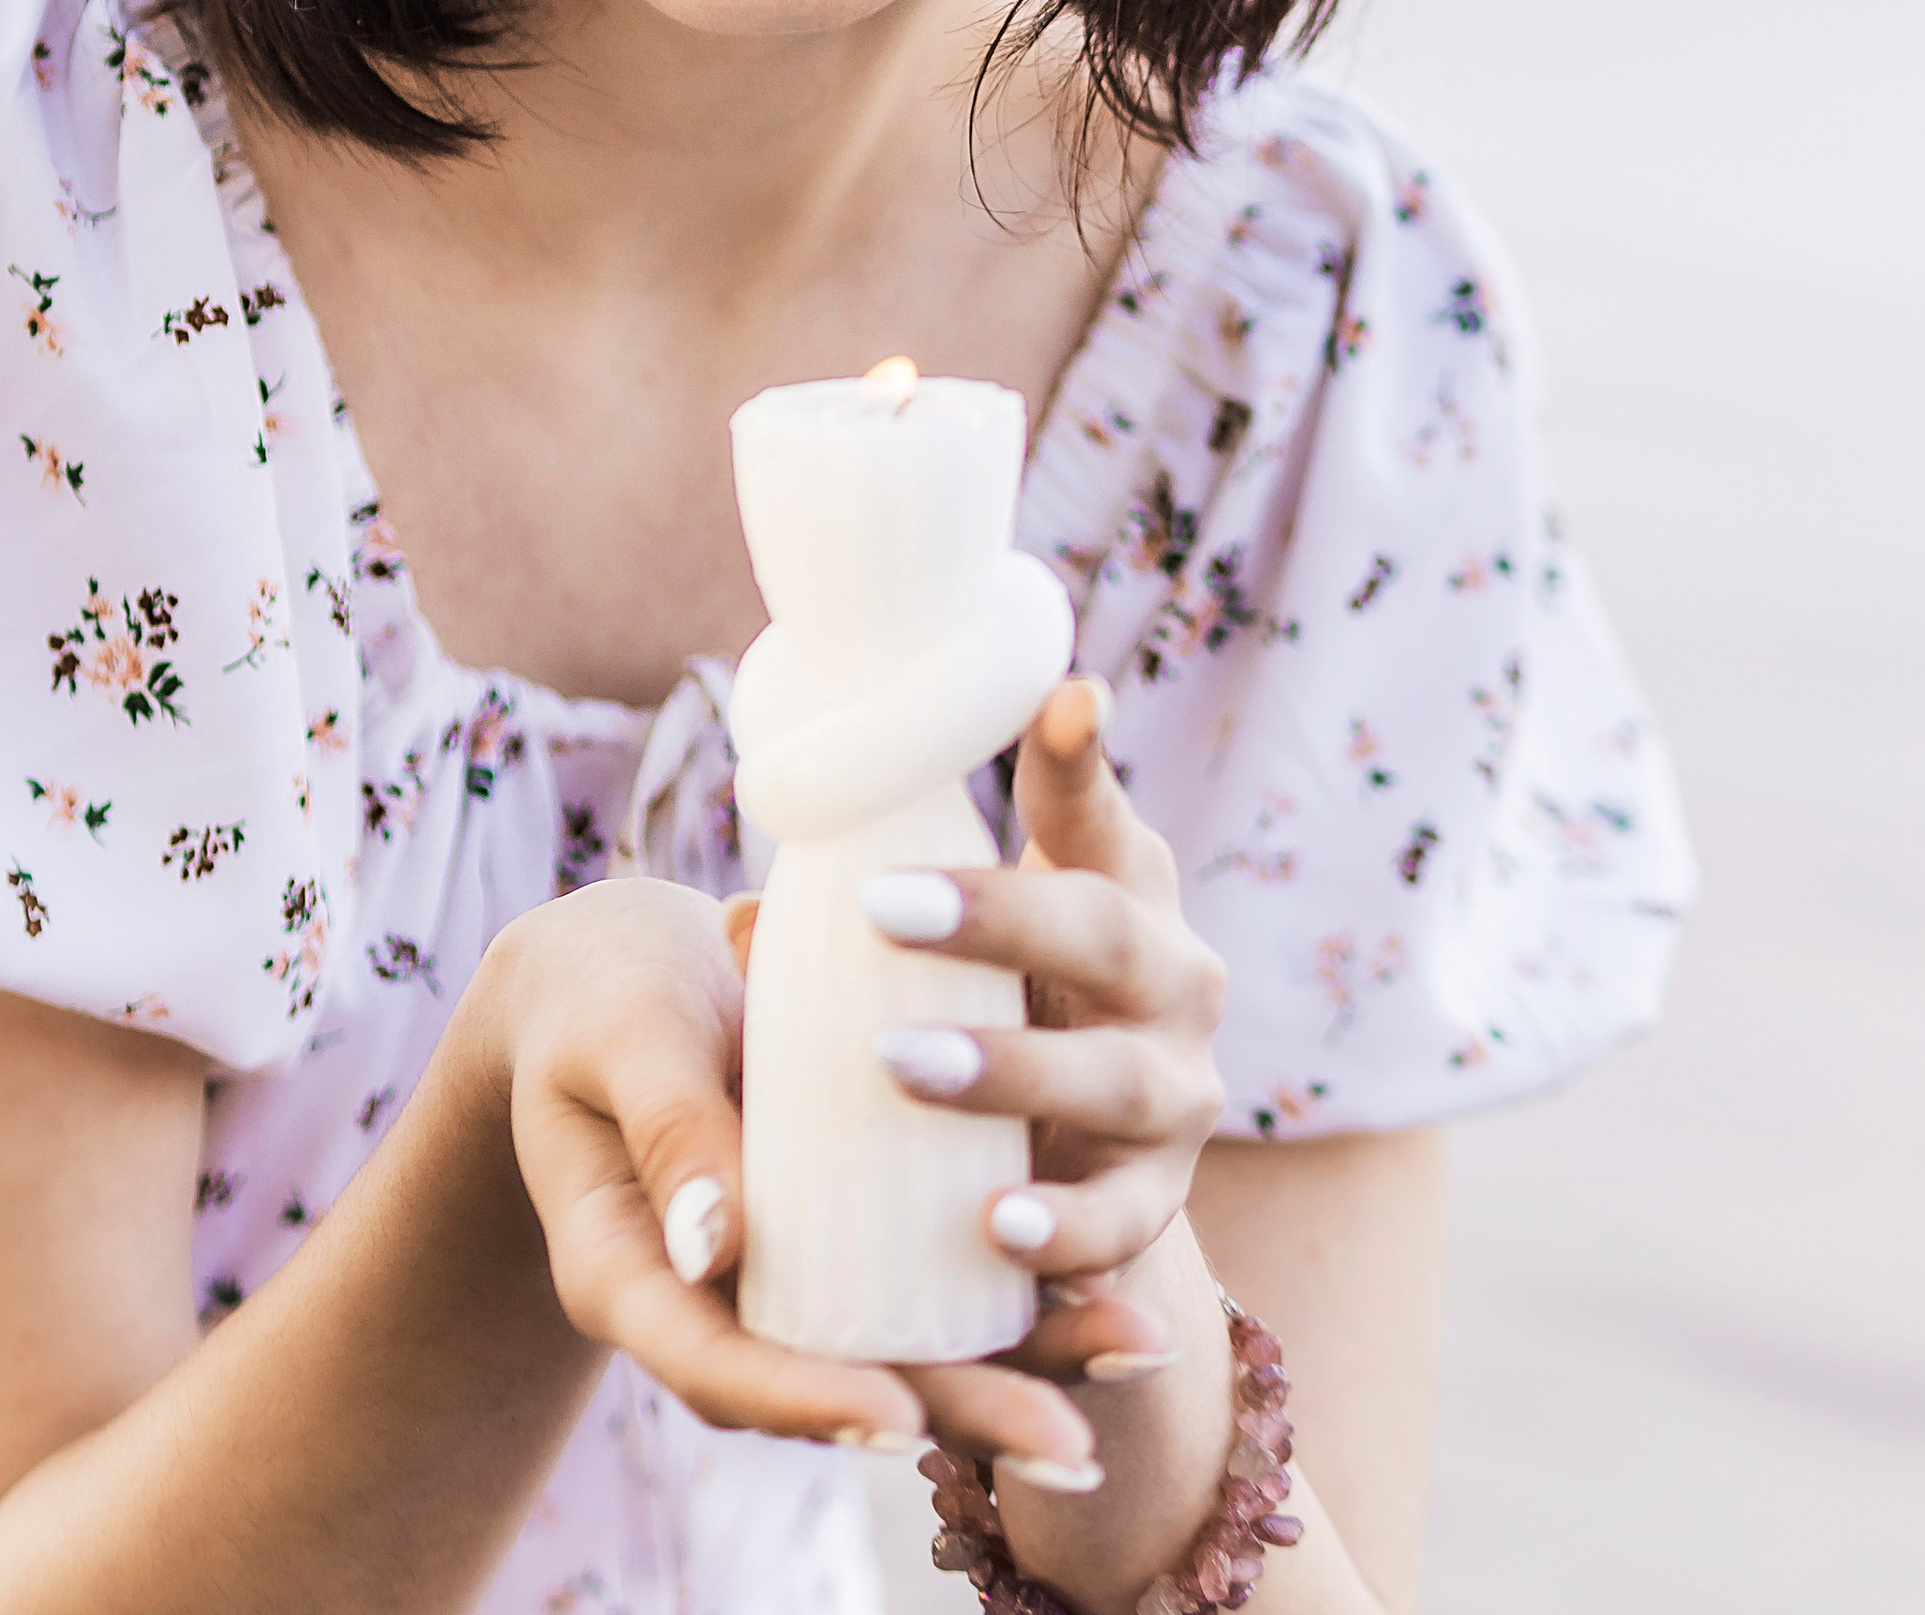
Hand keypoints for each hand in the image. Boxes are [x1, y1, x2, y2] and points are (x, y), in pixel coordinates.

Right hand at [477, 871, 1128, 1477]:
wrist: (616, 976)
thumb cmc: (602, 994)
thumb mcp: (621, 1038)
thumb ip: (667, 1124)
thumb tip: (718, 1245)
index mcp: (634, 1277)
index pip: (719, 1369)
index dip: (808, 1401)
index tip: (899, 1419)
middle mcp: (719, 1304)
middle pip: (838, 1387)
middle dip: (959, 1416)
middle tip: (1071, 1444)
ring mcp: (790, 1279)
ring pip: (905, 1349)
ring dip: (1020, 1363)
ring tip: (1134, 1349)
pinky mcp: (845, 1236)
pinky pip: (932, 1284)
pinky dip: (1018, 1290)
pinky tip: (1113, 1285)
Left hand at [870, 678, 1229, 1332]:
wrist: (1072, 1153)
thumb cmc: (992, 1002)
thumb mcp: (952, 943)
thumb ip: (860, 927)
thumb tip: (746, 924)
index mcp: (1122, 886)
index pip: (1097, 809)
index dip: (1077, 755)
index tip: (1065, 694)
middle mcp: (1173, 977)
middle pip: (1107, 934)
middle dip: (1000, 920)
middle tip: (882, 908)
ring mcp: (1178, 1092)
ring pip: (1112, 1079)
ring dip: (1012, 1070)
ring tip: (901, 1064)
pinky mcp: (1159, 1199)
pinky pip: (1123, 1220)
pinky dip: (1066, 1229)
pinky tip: (998, 1231)